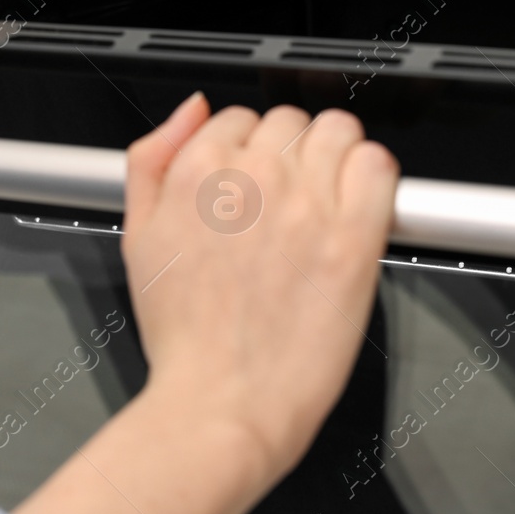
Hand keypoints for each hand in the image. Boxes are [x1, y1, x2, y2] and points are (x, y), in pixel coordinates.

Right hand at [14, 97, 398, 513]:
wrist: (221, 402)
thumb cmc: (184, 335)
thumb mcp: (137, 236)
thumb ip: (151, 159)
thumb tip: (190, 110)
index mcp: (196, 173)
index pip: (237, 117)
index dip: (246, 148)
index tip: (253, 180)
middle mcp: (252, 179)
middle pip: (289, 120)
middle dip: (289, 149)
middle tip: (289, 195)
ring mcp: (306, 205)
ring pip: (338, 129)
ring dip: (334, 152)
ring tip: (328, 194)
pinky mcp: (353, 239)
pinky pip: (377, 166)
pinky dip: (373, 173)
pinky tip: (360, 202)